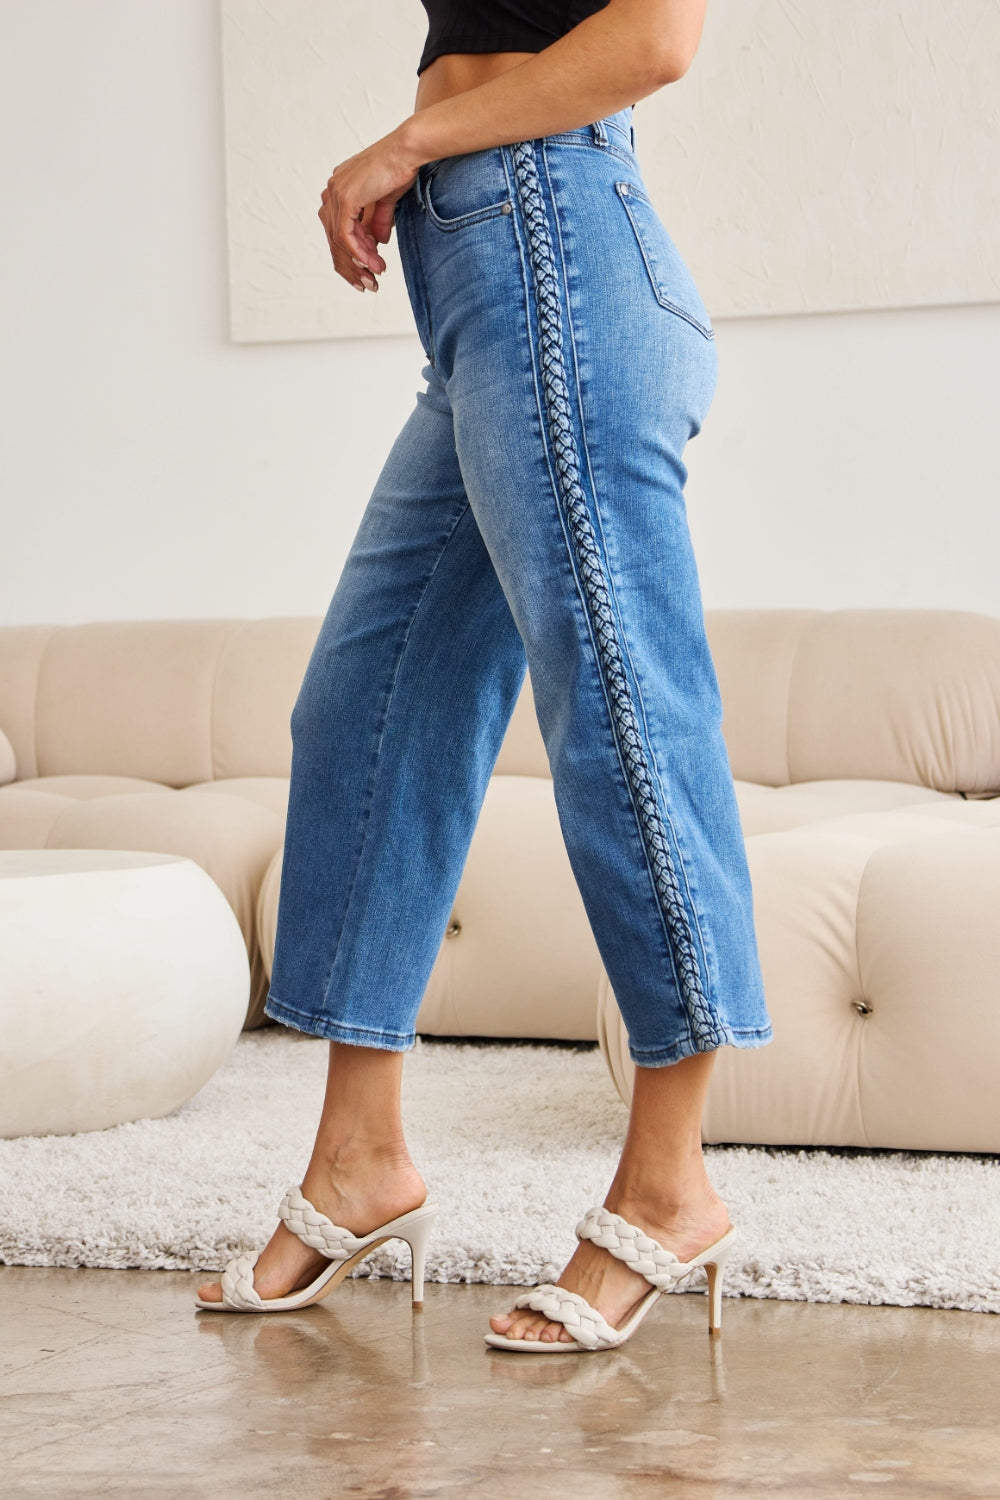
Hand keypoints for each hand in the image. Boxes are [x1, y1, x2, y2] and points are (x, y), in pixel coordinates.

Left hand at [319, 128, 420, 293]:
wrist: (408, 151)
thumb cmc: (401, 167)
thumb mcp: (386, 201)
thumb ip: (378, 221)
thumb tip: (378, 242)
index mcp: (340, 187)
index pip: (337, 229)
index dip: (351, 255)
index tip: (366, 272)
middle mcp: (333, 188)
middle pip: (334, 238)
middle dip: (352, 265)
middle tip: (369, 283)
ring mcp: (336, 192)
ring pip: (339, 240)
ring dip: (358, 262)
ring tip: (375, 276)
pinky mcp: (345, 198)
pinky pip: (345, 235)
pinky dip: (357, 252)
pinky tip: (370, 263)